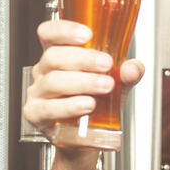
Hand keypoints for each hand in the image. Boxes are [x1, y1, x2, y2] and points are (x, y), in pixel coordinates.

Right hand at [23, 19, 145, 137]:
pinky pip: (49, 108)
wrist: (87, 138)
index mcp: (59, 57)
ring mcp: (38, 93)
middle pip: (54, 56)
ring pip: (53, 81)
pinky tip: (87, 104)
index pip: (50, 34)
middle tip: (106, 64)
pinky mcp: (36, 115)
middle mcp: (45, 72)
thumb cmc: (96, 105)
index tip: (87, 34)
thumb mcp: (117, 85)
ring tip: (105, 85)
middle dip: (83, 58)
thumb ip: (127, 74)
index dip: (64, 30)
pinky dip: (69, 106)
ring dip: (82, 82)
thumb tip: (132, 68)